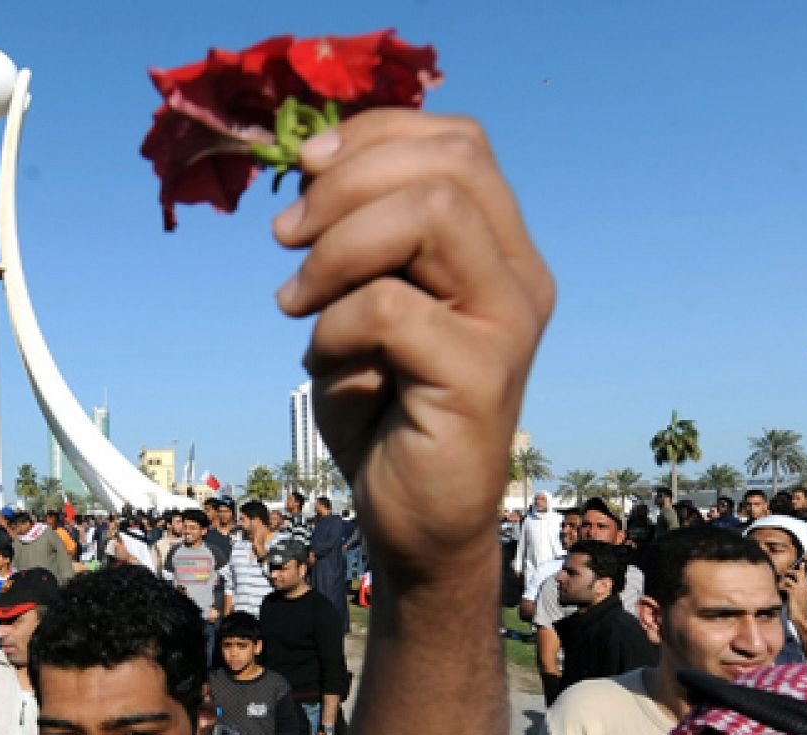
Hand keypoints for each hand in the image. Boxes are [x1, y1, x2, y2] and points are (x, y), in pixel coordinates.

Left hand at [274, 111, 554, 581]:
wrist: (414, 525)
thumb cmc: (384, 416)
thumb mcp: (363, 309)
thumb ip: (362, 242)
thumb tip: (315, 166)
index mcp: (500, 250)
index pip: (460, 142)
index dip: (375, 136)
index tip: (304, 170)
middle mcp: (520, 277)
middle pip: (449, 164)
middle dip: (347, 184)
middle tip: (286, 236)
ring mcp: (509, 323)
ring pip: (430, 214)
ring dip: (338, 246)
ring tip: (293, 297)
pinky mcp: (483, 375)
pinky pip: (389, 308)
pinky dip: (334, 325)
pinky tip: (322, 362)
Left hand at [781, 569, 806, 626]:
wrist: (800, 615)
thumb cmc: (800, 607)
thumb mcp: (802, 598)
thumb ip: (800, 591)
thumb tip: (794, 586)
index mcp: (806, 587)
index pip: (805, 575)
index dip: (803, 568)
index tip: (802, 562)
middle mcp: (803, 586)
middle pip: (799, 573)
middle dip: (791, 571)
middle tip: (786, 572)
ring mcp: (798, 589)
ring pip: (789, 579)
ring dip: (783, 582)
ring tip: (782, 586)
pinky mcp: (792, 592)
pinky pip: (784, 586)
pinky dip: (781, 587)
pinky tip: (781, 591)